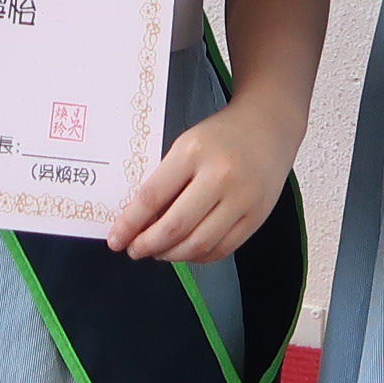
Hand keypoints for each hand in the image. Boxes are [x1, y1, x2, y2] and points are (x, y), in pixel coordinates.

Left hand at [107, 94, 291, 262]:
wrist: (268, 125)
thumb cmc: (221, 135)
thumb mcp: (187, 144)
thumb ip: (167, 180)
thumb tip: (139, 222)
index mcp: (193, 152)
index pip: (152, 196)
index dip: (130, 223)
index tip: (115, 239)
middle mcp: (220, 176)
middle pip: (175, 226)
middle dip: (148, 245)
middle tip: (134, 250)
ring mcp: (242, 200)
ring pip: (198, 245)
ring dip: (171, 255)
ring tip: (157, 252)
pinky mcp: (257, 217)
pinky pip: (221, 249)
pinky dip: (198, 256)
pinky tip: (185, 251)